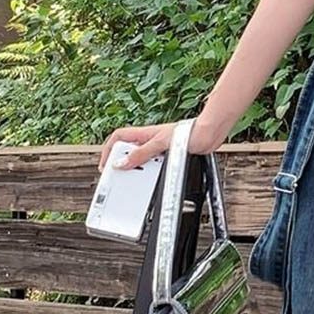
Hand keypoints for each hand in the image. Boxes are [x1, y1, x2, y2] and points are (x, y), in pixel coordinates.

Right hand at [97, 115, 220, 170]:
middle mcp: (150, 140)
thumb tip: (121, 163)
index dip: (109, 150)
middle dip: (122, 162)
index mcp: (144, 134)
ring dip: (139, 169)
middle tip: (119, 176)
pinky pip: (157, 165)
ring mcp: (160, 148)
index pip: (118, 138)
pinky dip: (154, 173)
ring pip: (143, 159)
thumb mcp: (160, 144)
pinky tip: (156, 178)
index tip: (105, 164)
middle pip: (129, 150)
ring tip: (136, 180)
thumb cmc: (188, 133)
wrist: (209, 135)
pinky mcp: (172, 155)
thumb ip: (141, 154)